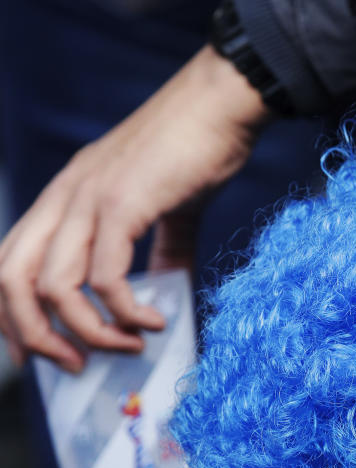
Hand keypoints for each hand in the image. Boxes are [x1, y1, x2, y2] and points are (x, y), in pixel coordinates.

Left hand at [0, 45, 269, 371]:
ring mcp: (89, 199)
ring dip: (86, 332)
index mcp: (65, 197)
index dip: (9, 313)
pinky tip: (152, 322)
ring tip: (125, 348)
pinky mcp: (123, 205)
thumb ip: (158, 254)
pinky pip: (105, 277)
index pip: (7, 260)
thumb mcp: (165, 209)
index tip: (38, 353)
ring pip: (53, 286)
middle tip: (71, 365)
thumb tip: (164, 299)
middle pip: (12, 279)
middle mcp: (64, 198)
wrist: (222, 103)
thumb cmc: (196, 149)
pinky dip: (125, 312)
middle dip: (33, 334)